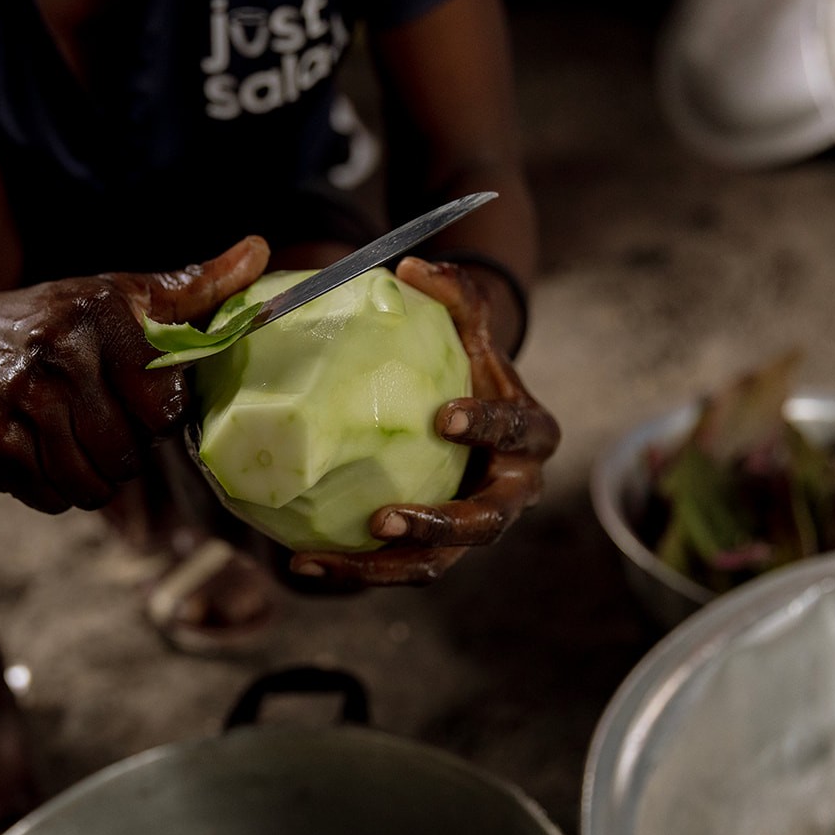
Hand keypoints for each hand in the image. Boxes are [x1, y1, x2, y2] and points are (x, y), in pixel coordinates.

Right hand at [0, 237, 268, 512]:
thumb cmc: (46, 324)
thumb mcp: (114, 294)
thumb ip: (190, 287)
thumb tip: (260, 253)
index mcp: (99, 310)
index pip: (164, 407)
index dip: (154, 417)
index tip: (133, 401)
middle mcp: (59, 351)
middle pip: (128, 454)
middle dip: (118, 453)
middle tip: (90, 423)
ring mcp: (20, 400)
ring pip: (92, 485)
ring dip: (85, 478)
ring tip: (63, 440)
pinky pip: (51, 499)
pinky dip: (47, 490)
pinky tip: (29, 450)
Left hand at [287, 255, 560, 585]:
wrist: (472, 415)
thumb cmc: (471, 365)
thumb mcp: (470, 327)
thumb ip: (455, 294)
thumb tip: (412, 265)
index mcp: (532, 436)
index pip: (521, 433)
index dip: (489, 427)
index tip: (444, 416)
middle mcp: (512, 492)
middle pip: (486, 522)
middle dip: (438, 525)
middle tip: (381, 517)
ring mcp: (473, 528)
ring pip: (436, 563)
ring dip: (381, 566)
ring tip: (321, 559)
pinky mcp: (438, 548)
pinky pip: (398, 567)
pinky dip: (353, 569)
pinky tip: (302, 562)